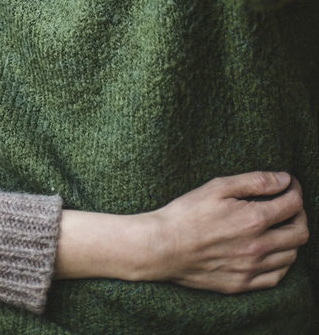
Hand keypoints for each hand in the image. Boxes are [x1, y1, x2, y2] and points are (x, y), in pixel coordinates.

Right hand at [144, 171, 307, 291]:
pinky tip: (270, 250)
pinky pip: (277, 277)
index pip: (293, 204)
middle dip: (298, 214)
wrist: (164, 246)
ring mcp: (252, 268)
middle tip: (287, 205)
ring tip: (277, 226)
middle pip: (300, 233)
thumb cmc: (187, 212)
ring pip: (292, 256)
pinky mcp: (243, 284)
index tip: (289, 184)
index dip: (295, 189)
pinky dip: (281, 262)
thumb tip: (285, 180)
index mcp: (254, 219)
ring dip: (290, 238)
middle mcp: (259, 247)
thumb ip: (255, 181)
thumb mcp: (218, 187)